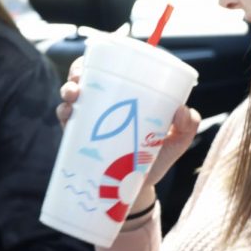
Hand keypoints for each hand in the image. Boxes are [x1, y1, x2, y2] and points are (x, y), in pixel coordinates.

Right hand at [56, 57, 200, 202]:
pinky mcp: (77, 137)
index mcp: (127, 97)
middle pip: (87, 76)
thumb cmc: (155, 160)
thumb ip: (187, 126)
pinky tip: (68, 114)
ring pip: (72, 94)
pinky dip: (63, 112)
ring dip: (69, 89)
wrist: (135, 191)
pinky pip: (65, 119)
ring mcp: (89, 119)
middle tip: (82, 78)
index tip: (107, 59)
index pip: (114, 70)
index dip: (106, 59)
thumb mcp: (176, 142)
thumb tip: (183, 110)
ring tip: (74, 95)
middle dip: (79, 71)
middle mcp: (105, 103)